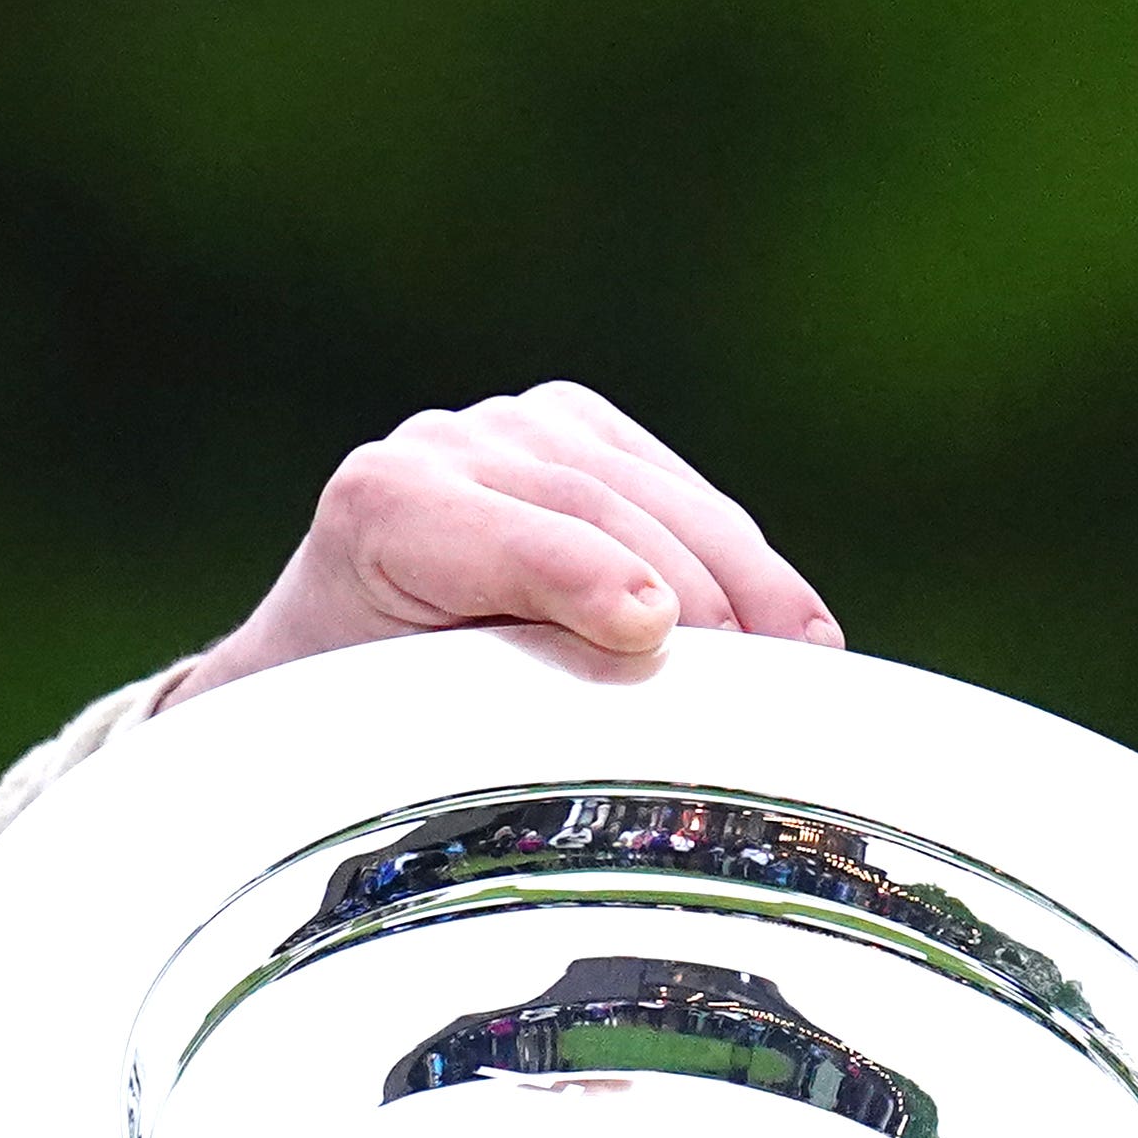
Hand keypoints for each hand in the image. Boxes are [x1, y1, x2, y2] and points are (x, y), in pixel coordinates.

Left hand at [170, 382, 840, 704]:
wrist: (334, 646)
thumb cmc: (368, 704)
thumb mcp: (408, 713)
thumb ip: (496, 695)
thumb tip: (618, 695)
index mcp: (378, 508)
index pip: (502, 538)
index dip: (582, 578)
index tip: (652, 631)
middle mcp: (440, 446)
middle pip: (595, 509)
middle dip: (693, 590)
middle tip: (768, 678)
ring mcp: (510, 424)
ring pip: (652, 494)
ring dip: (742, 575)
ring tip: (804, 657)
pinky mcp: (575, 424)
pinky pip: (675, 485)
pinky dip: (737, 552)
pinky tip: (784, 619)